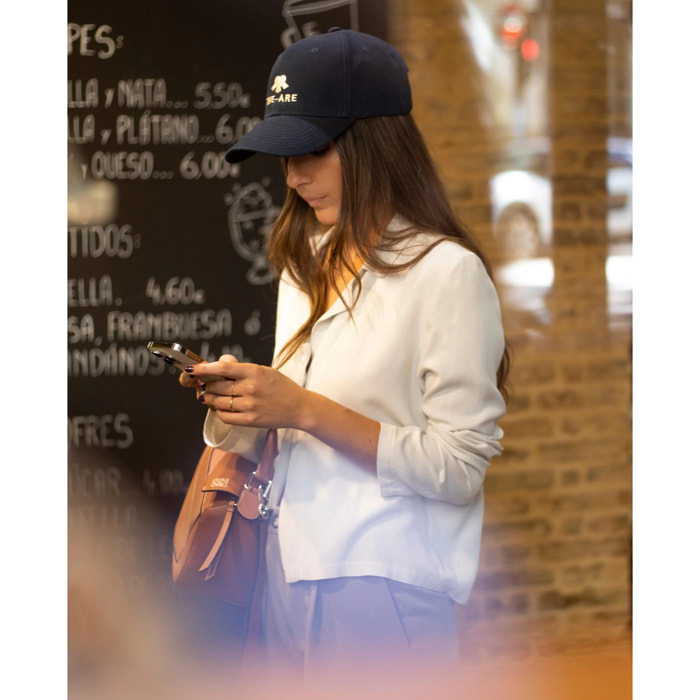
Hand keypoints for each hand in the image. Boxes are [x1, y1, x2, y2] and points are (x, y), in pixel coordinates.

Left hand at [186, 354, 309, 429]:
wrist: (299, 407)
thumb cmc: (282, 387)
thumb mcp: (264, 370)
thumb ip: (242, 368)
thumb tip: (220, 363)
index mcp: (253, 371)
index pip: (222, 368)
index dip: (203, 369)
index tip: (192, 369)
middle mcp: (250, 387)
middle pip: (216, 386)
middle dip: (206, 385)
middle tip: (204, 384)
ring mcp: (249, 405)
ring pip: (217, 402)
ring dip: (210, 399)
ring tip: (210, 396)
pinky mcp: (250, 420)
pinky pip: (225, 416)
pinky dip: (219, 412)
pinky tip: (223, 408)